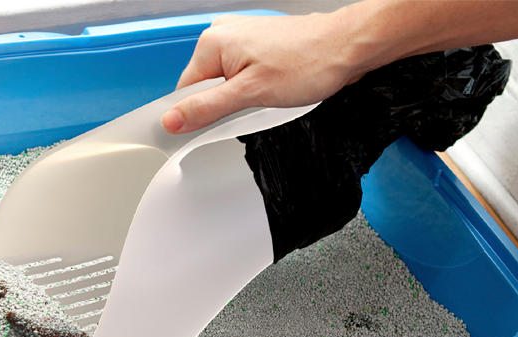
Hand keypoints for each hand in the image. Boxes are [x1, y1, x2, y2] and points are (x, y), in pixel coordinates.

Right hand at [161, 13, 368, 133]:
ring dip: (242, 96)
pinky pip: (241, 73)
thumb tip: (170, 120)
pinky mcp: (257, 43)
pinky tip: (274, 86)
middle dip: (225, 103)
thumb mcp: (250, 94)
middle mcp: (223, 34)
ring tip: (269, 93)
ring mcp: (241, 36)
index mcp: (212, 43)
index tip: (219, 122)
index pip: (185, 91)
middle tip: (253, 106)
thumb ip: (206, 108)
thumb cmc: (308, 63)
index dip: (199, 113)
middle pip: (205, 86)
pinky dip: (253, 86)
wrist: (347, 47)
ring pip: (225, 81)